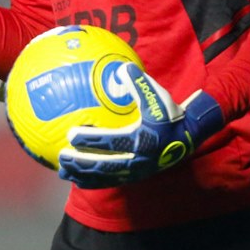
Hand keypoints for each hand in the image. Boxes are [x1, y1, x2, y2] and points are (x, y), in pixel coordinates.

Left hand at [57, 62, 222, 188]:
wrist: (188, 136)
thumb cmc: (169, 112)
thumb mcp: (157, 97)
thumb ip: (138, 83)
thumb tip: (121, 66)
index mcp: (143, 139)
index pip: (113, 141)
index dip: (91, 140)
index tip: (71, 135)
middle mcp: (139, 159)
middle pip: (106, 165)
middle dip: (82, 162)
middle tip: (62, 156)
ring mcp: (137, 172)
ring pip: (106, 177)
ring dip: (83, 174)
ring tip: (62, 170)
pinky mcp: (135, 177)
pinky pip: (111, 182)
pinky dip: (92, 182)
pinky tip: (75, 179)